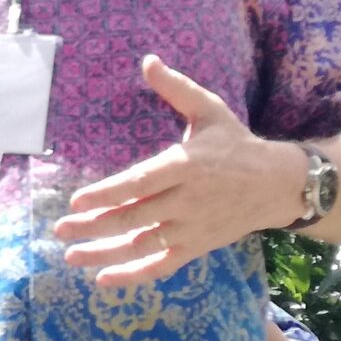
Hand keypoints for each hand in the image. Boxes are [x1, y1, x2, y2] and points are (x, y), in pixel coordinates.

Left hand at [54, 56, 305, 287]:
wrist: (279, 184)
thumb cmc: (237, 144)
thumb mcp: (210, 111)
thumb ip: (176, 89)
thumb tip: (147, 60)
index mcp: (186, 165)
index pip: (140, 183)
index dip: (107, 194)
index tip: (76, 202)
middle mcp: (187, 200)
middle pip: (134, 217)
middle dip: (94, 226)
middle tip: (60, 229)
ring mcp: (192, 227)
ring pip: (143, 245)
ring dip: (105, 254)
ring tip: (71, 255)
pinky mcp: (197, 246)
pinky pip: (162, 265)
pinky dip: (134, 276)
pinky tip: (104, 280)